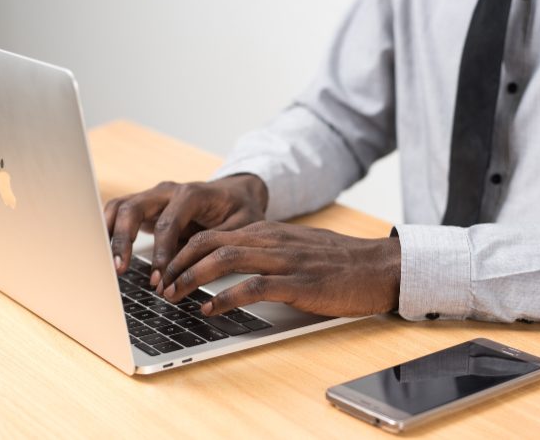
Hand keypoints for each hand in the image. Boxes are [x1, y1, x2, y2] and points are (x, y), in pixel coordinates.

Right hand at [104, 174, 267, 283]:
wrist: (236, 193)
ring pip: (119, 207)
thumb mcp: (242, 227)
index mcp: (192, 194)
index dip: (161, 252)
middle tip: (119, 269)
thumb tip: (200, 270)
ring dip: (109, 235)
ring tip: (106, 264)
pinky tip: (102, 253)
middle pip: (134, 208)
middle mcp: (168, 191)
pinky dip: (107, 230)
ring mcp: (153, 196)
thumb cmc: (240, 210)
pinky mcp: (145, 206)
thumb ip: (220, 244)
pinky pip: (118, 213)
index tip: (158, 278)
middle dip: (124, 240)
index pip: (168, 222)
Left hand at [158, 221, 401, 317]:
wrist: (379, 266)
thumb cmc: (340, 262)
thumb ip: (268, 250)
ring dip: (191, 277)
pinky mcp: (299, 283)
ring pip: (225, 258)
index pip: (213, 234)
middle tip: (160, 285)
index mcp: (270, 231)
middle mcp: (273, 240)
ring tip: (173, 295)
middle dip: (177, 263)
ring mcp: (285, 260)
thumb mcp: (298, 247)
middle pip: (210, 242)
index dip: (182, 251)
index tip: (165, 270)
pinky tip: (209, 309)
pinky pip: (253, 286)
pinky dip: (225, 297)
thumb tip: (233, 263)